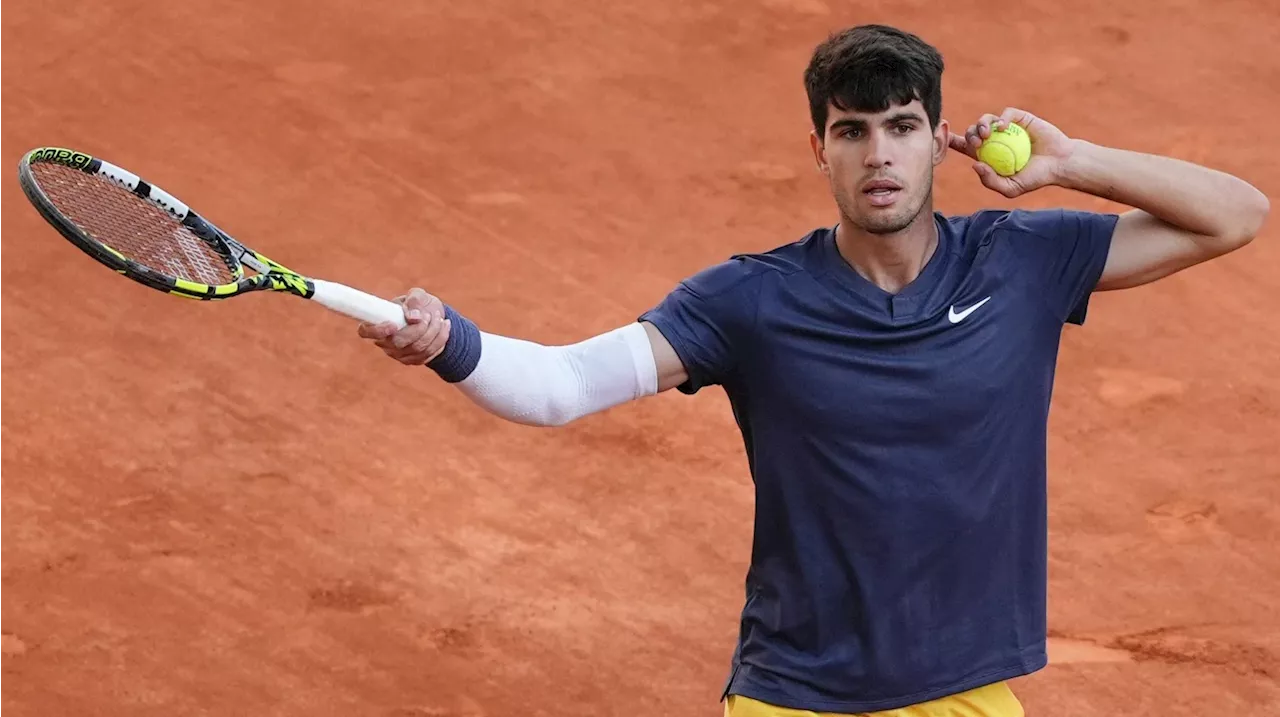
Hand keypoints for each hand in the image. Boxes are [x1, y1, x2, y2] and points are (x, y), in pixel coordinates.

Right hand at [356, 287, 450, 364]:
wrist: (434, 317)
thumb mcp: (418, 295)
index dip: (377, 330)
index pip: (366, 331)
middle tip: (428, 315)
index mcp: (378, 322)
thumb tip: (413, 317)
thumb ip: (414, 300)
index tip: (393, 325)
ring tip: (438, 316)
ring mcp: (399, 354)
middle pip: (398, 342)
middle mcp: (385, 342)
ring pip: (417, 348)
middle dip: (418, 328)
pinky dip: (441, 337)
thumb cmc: (420, 304)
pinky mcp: (414, 360)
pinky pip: (429, 353)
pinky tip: (445, 325)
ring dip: (433, 330)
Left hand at [947, 107, 1078, 197]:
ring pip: (986, 120)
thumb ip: (991, 181)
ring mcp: (1007, 128)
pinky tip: (1004, 127)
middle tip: (977, 143)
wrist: (1060, 164)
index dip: (952, 141)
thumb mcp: (1011, 188)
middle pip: (973, 132)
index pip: (965, 147)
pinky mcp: (1020, 118)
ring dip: (981, 124)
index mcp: (989, 155)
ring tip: (986, 134)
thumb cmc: (1036, 178)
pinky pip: (1006, 114)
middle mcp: (995, 140)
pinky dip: (1003, 119)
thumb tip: (974, 165)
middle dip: (969, 135)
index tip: (942, 137)